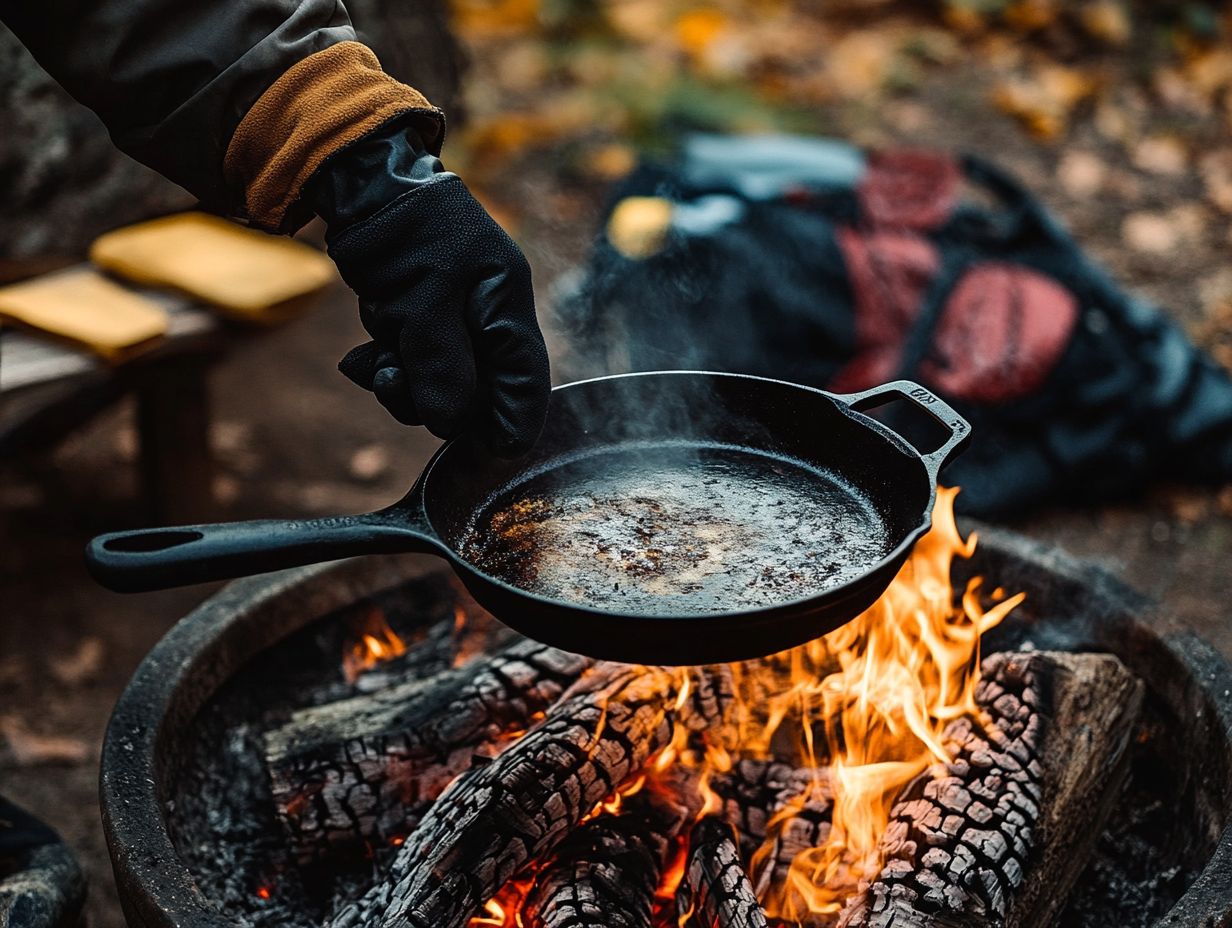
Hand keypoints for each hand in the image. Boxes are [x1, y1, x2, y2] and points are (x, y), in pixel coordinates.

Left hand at [313, 123, 549, 456]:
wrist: (364, 182)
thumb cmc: (405, 233)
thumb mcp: (422, 301)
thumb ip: (440, 366)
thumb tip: (450, 424)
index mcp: (506, 306)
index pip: (526, 380)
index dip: (514, 423)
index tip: (495, 457)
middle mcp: (488, 318)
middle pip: (479, 391)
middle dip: (435, 401)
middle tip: (393, 385)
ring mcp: (456, 320)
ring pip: (441, 383)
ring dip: (404, 386)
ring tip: (371, 365)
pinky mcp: (425, 320)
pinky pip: (414, 365)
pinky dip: (389, 368)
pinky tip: (361, 357)